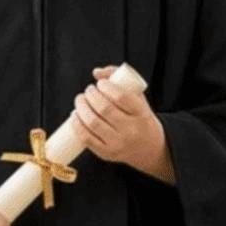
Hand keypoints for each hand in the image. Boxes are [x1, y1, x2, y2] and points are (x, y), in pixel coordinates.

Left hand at [70, 66, 172, 181]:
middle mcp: (131, 130)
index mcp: (141, 113)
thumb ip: (119, 79)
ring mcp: (118, 143)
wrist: (150, 148)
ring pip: (93, 123)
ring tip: (80, 100)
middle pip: (104, 109)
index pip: (121, 97)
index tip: (100, 83)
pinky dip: (76, 125)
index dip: (106, 87)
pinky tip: (75, 115)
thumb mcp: (138, 98)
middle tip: (88, 90)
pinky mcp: (107, 153)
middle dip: (90, 95)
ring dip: (81, 108)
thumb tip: (96, 72)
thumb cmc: (140, 118)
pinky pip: (86, 138)